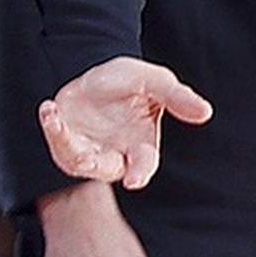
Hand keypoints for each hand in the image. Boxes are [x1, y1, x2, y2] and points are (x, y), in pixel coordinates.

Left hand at [38, 56, 211, 189]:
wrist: (98, 75)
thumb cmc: (131, 82)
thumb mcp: (156, 82)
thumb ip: (177, 97)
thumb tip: (205, 112)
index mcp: (141, 146)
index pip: (144, 163)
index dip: (140, 172)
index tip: (135, 181)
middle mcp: (114, 153)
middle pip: (107, 169)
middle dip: (97, 166)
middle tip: (87, 160)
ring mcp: (88, 150)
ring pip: (77, 160)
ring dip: (64, 142)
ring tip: (56, 119)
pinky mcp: (65, 140)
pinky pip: (57, 142)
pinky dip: (52, 127)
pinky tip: (50, 110)